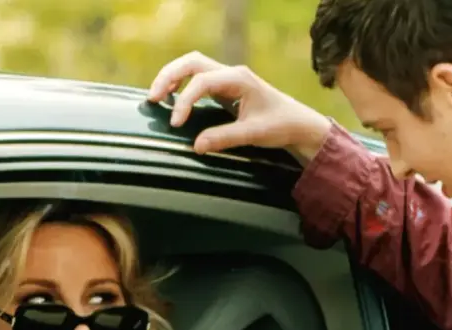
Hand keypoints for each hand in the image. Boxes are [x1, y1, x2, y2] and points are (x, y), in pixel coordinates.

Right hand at [147, 51, 332, 161]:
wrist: (298, 123)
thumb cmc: (280, 126)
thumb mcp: (253, 134)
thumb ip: (224, 138)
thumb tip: (196, 146)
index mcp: (239, 79)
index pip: (202, 82)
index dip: (185, 101)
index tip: (176, 124)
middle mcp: (232, 73)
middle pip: (192, 62)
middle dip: (169, 77)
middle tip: (153, 98)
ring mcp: (228, 78)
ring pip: (193, 66)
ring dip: (173, 77)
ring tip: (156, 96)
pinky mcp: (226, 87)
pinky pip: (198, 77)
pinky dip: (182, 84)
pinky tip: (172, 98)